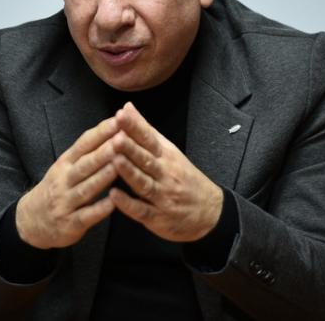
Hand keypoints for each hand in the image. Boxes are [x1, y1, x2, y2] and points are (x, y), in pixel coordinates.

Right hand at [16, 117, 118, 248]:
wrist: (30, 221)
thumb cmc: (56, 189)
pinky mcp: (70, 224)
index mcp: (65, 163)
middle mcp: (63, 180)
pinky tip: (114, 202)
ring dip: (103, 176)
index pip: (83, 144)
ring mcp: (65, 202)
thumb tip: (112, 128)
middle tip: (122, 138)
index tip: (119, 119)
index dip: (101, 132)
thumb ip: (86, 151)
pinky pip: (86, 215)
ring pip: (86, 188)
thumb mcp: (65, 167)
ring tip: (120, 165)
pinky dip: (100, 209)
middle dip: (104, 151)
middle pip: (85, 164)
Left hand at [108, 102, 223, 241]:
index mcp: (166, 156)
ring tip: (115, 161)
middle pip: (146, 159)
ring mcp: (162, 196)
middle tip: (116, 136)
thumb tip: (127, 107)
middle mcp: (165, 174)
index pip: (149, 139)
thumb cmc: (184, 177)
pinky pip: (142, 210)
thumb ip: (145, 130)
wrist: (210, 211)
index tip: (121, 115)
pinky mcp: (157, 217)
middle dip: (131, 148)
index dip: (135, 127)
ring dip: (129, 172)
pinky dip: (128, 203)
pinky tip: (114, 195)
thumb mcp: (169, 151)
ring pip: (144, 183)